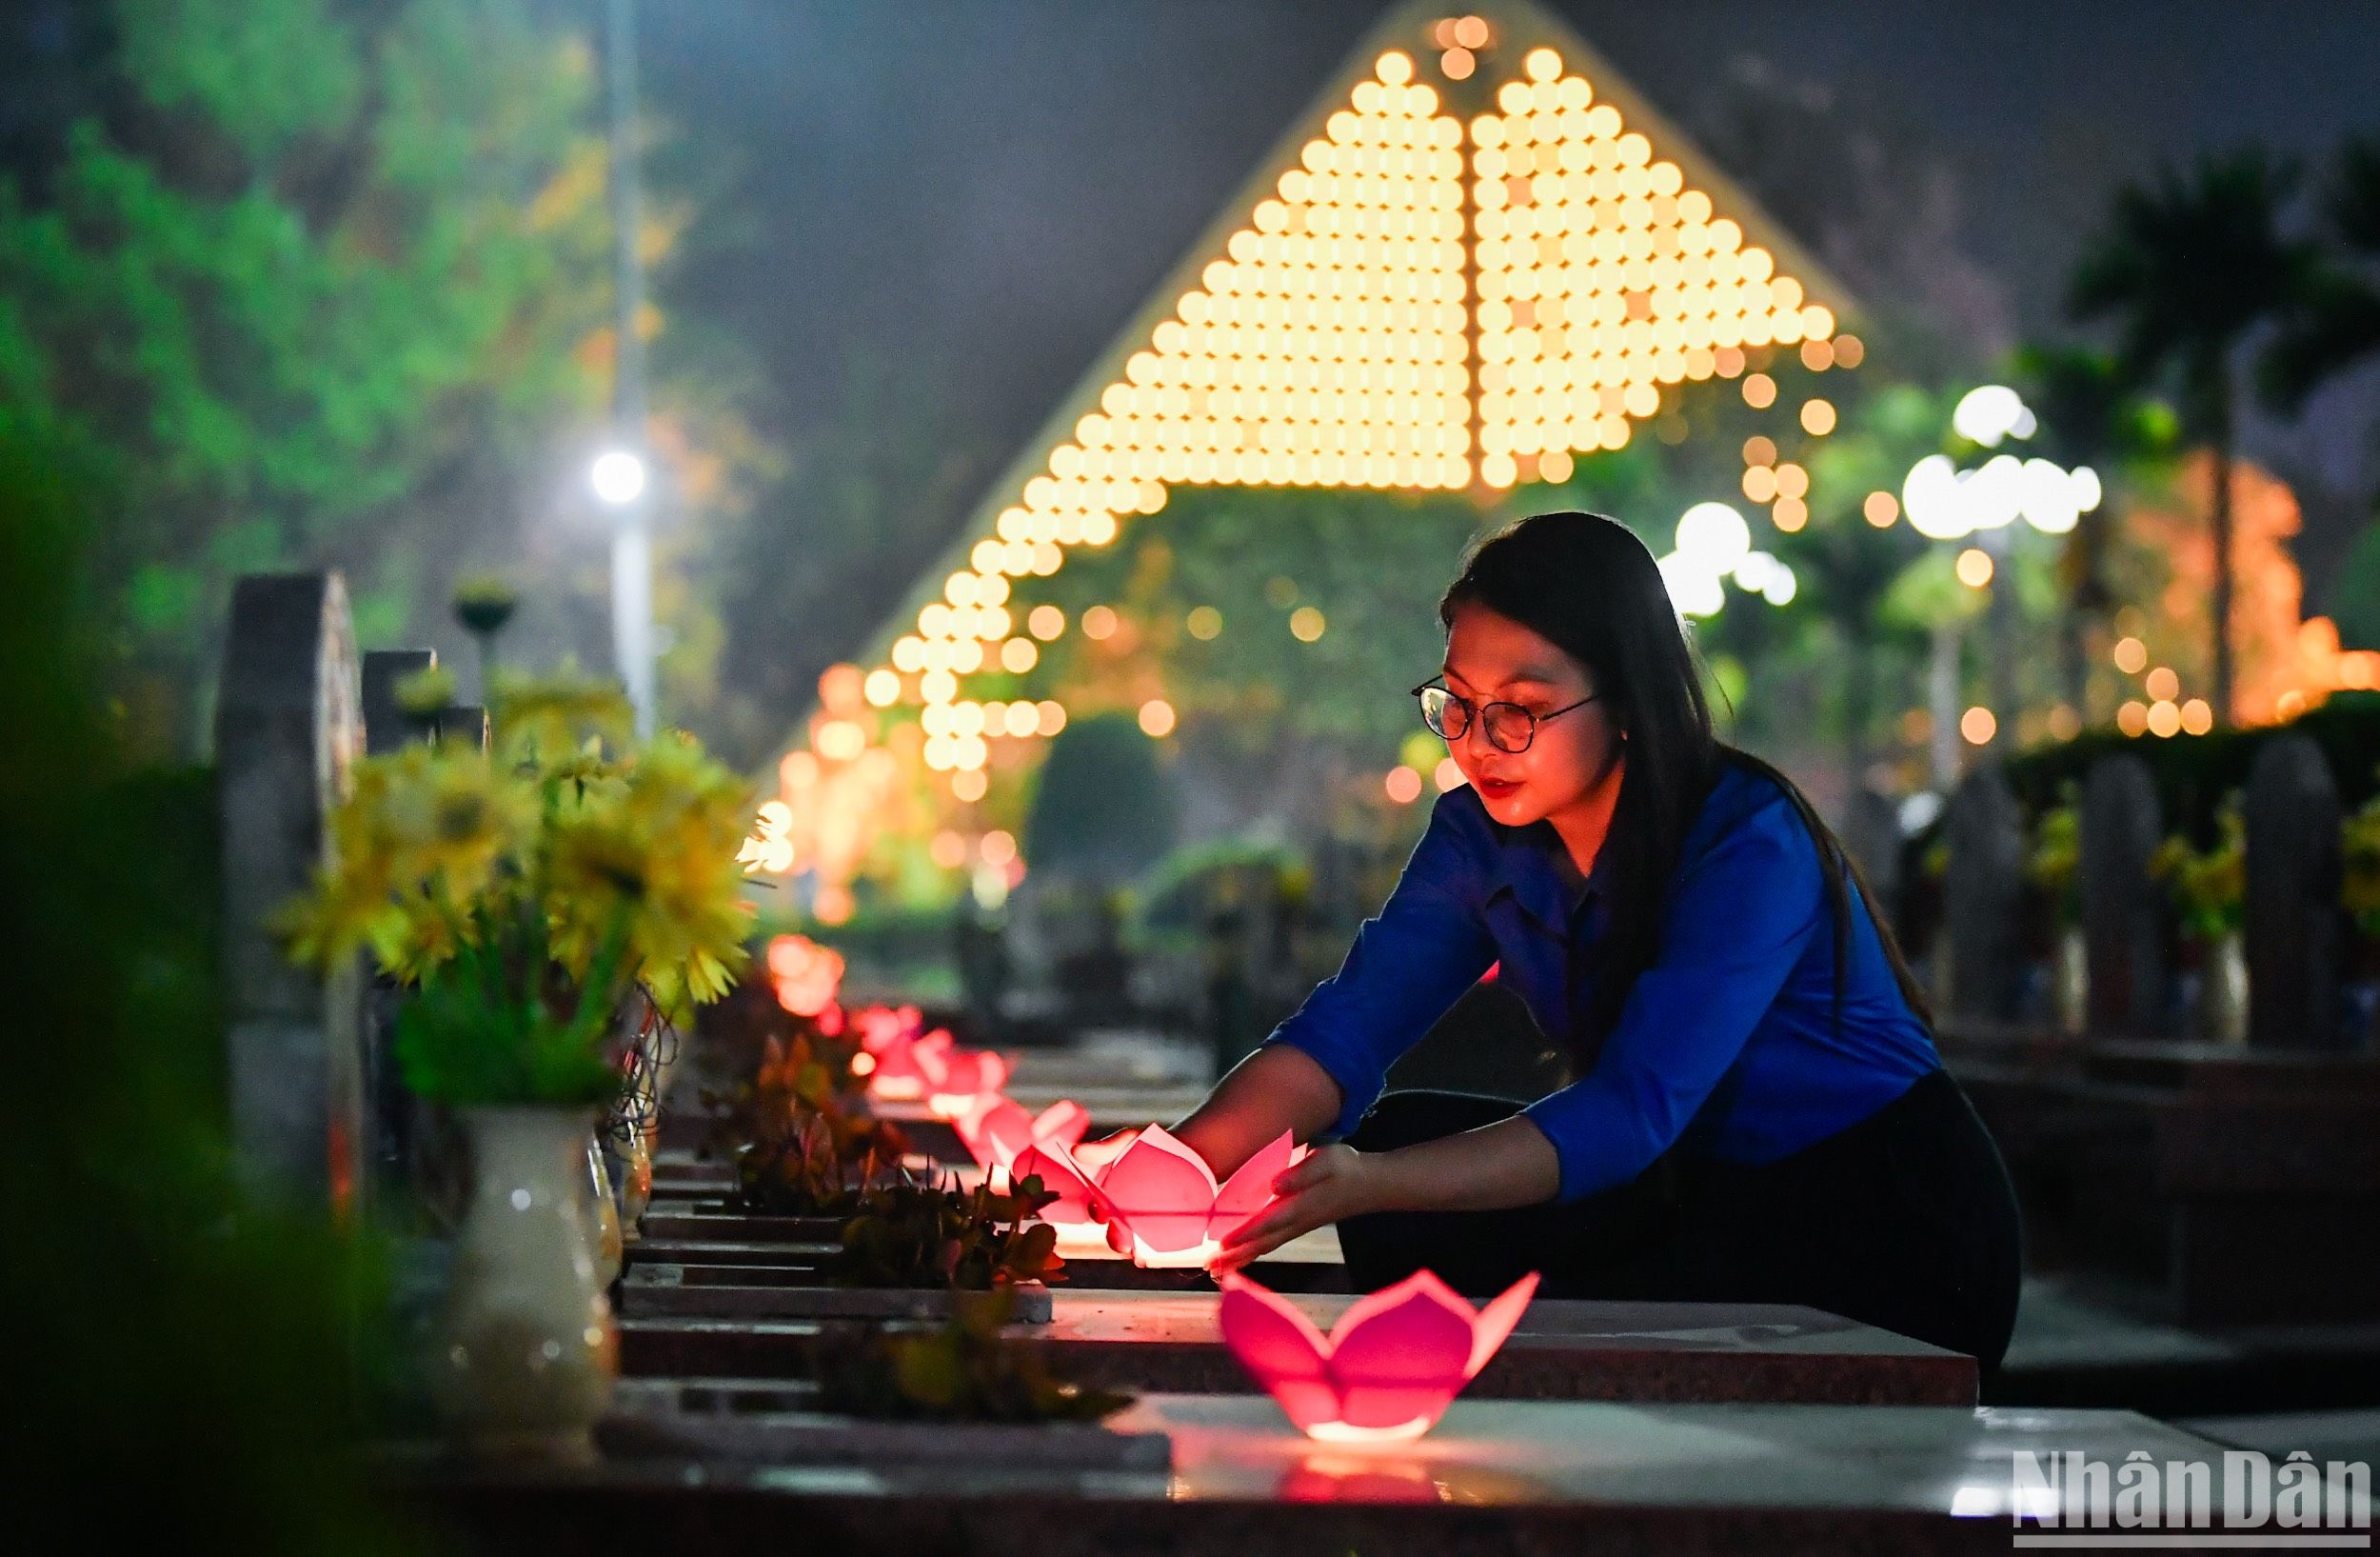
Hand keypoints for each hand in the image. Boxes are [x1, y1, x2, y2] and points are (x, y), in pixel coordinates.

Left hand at [1211, 1143, 1382, 1273]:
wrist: (1370, 1185)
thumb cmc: (1347, 1168)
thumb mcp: (1327, 1160)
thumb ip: (1302, 1173)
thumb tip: (1274, 1185)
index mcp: (1300, 1206)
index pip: (1267, 1222)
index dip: (1244, 1233)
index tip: (1222, 1244)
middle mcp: (1296, 1222)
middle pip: (1260, 1243)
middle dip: (1234, 1256)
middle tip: (1208, 1267)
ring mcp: (1296, 1227)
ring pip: (1263, 1246)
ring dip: (1239, 1258)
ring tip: (1214, 1269)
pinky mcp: (1297, 1226)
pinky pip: (1269, 1243)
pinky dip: (1251, 1252)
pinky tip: (1238, 1256)